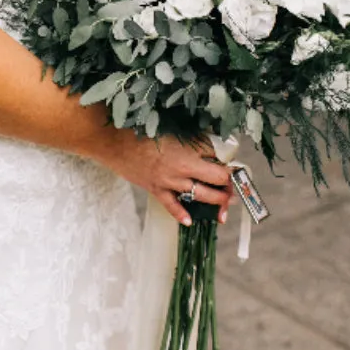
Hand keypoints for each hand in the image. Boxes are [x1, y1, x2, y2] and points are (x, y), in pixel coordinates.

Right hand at [93, 131, 235, 225]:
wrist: (113, 140)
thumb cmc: (143, 128)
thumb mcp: (174, 128)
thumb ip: (194, 138)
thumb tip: (212, 145)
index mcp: (189, 152)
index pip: (219, 164)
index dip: (230, 168)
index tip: (236, 169)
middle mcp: (182, 170)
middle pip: (214, 183)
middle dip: (228, 188)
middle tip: (235, 191)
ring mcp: (169, 182)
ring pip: (199, 196)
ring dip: (214, 203)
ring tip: (224, 208)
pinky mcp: (155, 189)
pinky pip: (171, 206)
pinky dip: (181, 214)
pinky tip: (190, 221)